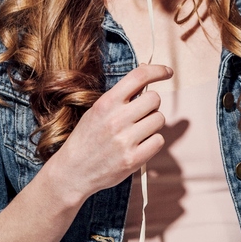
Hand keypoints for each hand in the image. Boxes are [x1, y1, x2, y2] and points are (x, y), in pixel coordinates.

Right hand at [40, 63, 171, 202]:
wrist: (73, 170)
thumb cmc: (87, 138)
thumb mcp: (97, 111)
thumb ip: (120, 96)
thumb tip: (146, 75)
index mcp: (106, 103)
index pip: (138, 76)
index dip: (157, 71)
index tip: (167, 72)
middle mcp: (116, 119)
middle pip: (154, 99)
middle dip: (151, 105)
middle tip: (141, 114)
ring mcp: (125, 140)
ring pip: (159, 119)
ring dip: (152, 124)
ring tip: (137, 131)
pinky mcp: (133, 159)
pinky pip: (159, 140)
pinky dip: (153, 141)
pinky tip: (139, 145)